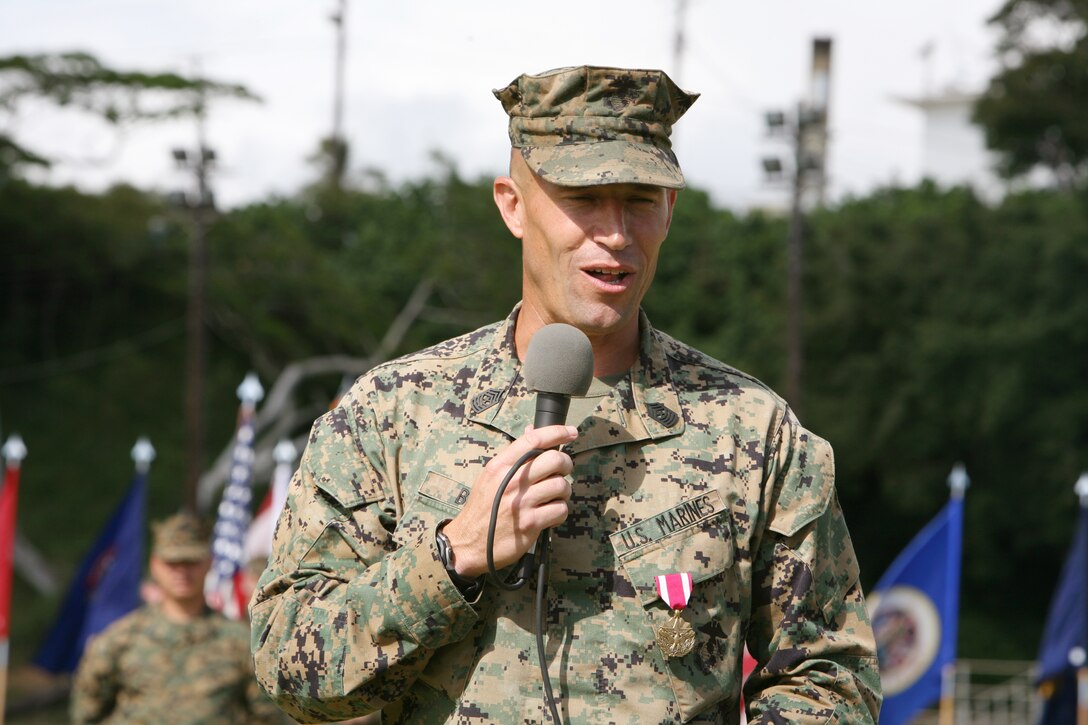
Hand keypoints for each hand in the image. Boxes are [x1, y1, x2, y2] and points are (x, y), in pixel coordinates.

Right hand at [440, 425, 576, 576]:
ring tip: (554, 496)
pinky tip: (549, 513)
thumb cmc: (483, 508)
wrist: (469, 542)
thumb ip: (513, 455)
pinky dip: (560, 511)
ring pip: (561, 485)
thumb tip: (532, 431)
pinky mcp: (531, 523)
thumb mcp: (491, 476)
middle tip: (561, 472)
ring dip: (563, 491)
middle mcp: (511, 481)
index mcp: (500, 466)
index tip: (571, 432)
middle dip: (565, 465)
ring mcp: (521, 502)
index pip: (533, 440)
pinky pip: (560, 509)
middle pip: (554, 459)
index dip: (557, 432)